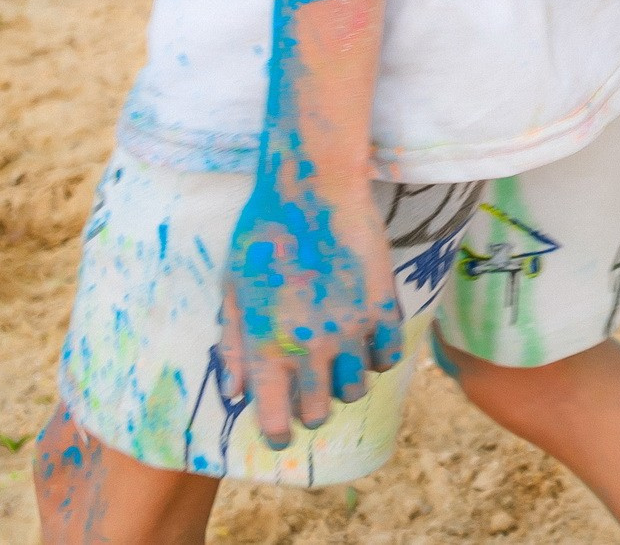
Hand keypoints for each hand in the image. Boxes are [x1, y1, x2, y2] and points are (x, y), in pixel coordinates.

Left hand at [217, 162, 400, 448]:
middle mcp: (309, 347)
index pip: (275, 419)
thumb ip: (232, 344)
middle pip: (319, 411)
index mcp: (265, 344)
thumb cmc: (264, 232)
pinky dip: (377, 356)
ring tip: (338, 358)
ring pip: (355, 389)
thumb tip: (234, 392)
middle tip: (310, 388)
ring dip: (345, 382)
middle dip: (312, 407)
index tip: (281, 430)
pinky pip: (387, 356)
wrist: (312, 187)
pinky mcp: (380, 307)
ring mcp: (349, 329)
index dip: (278, 433)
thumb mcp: (232, 288)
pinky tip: (365, 337)